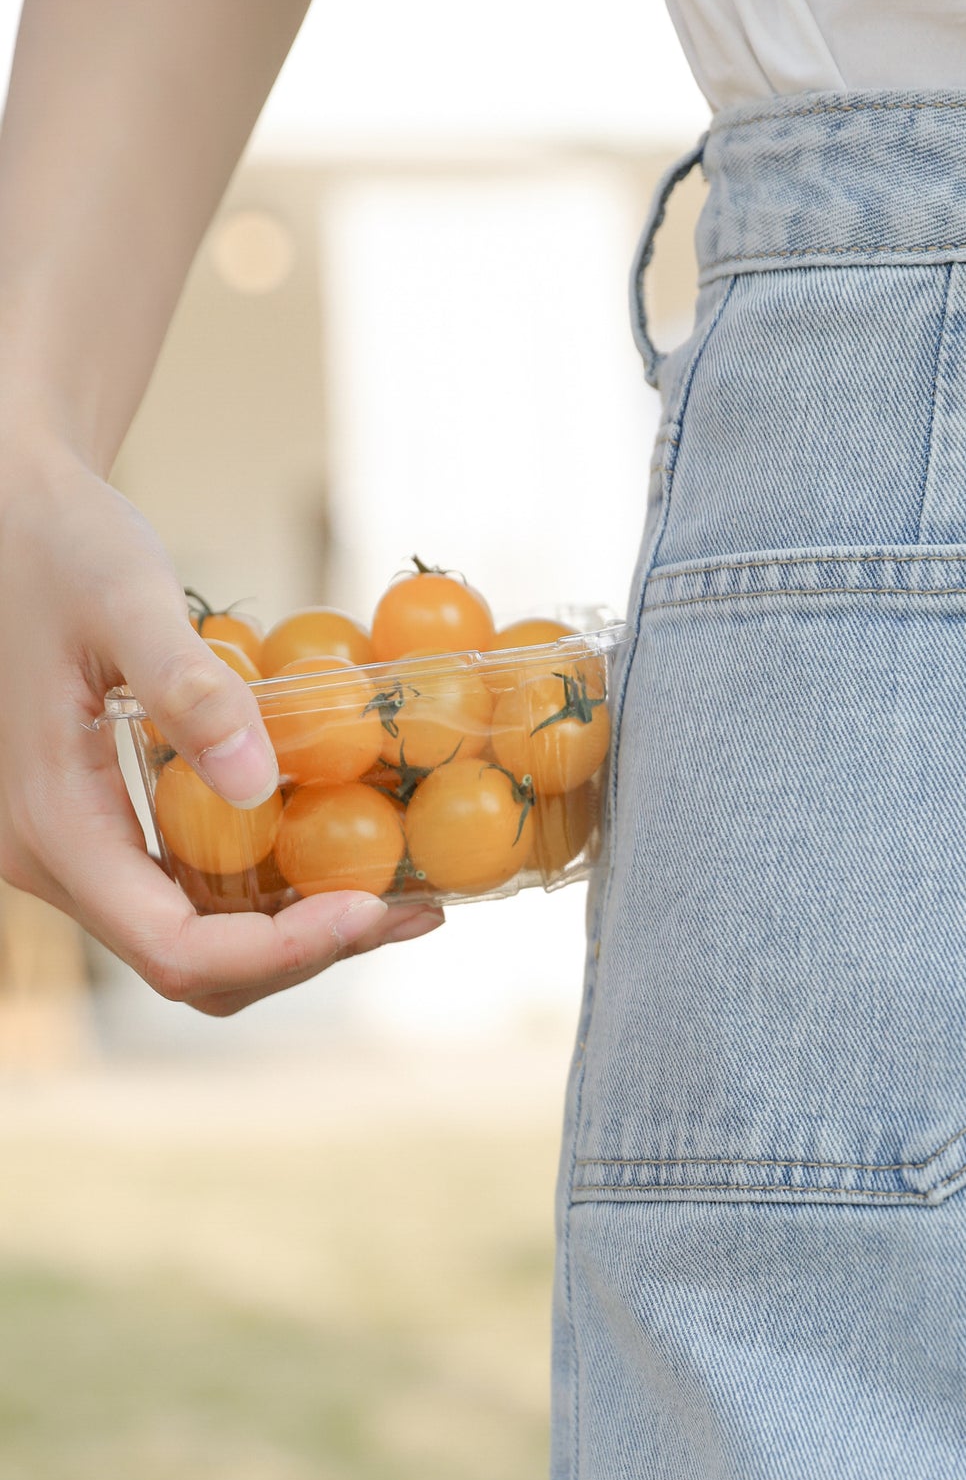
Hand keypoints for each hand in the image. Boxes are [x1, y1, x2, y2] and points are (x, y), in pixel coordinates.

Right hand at [0, 434, 439, 1014]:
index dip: (281, 952)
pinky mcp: (111, 830)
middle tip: (411, 910)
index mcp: (51, 829)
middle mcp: (56, 863)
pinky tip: (349, 852)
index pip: (174, 950)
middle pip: (192, 967)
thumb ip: (186, 688)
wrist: (11, 512)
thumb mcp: (123, 595)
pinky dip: (275, 892)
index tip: (371, 908)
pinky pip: (195, 893)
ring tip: (404, 893)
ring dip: (300, 933)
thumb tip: (257, 785)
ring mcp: (82, 854)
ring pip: (198, 943)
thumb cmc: (56, 539)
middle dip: (307, 952)